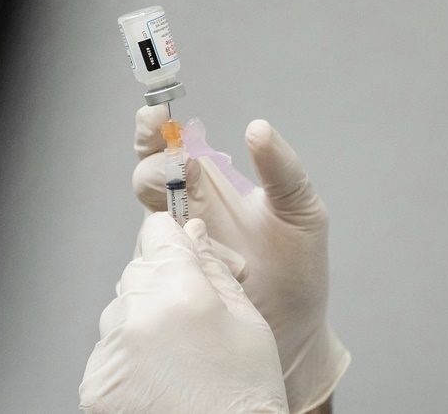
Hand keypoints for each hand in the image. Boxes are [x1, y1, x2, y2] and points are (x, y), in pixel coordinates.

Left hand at [80, 213, 287, 413]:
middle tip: (194, 319)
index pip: (158, 233)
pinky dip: (129, 359)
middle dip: (162, 285)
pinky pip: (108, 352)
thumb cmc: (246, 395)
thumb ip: (213, 270)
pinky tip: (160, 379)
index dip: (173, 238)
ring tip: (180, 358)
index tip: (181, 249)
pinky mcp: (95, 385)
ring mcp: (111, 353)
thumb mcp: (247, 322)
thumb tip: (193, 232)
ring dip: (143, 322)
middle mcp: (137, 316)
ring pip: (120, 312)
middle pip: (137, 272)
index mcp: (181, 292)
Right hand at [133, 105, 349, 412]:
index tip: (155, 114)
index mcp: (212, 188)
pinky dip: (163, 257)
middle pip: (148, 180)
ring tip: (195, 218)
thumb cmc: (298, 270)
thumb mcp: (302, 210)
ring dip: (161, 213)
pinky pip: (149, 266)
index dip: (156, 130)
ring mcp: (177, 251)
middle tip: (176, 168)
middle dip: (154, 167)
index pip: (171, 149)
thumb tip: (257, 127)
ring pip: (146, 221)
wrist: (297, 333)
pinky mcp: (172, 286)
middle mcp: (186, 216)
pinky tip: (189, 257)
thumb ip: (283, 170)